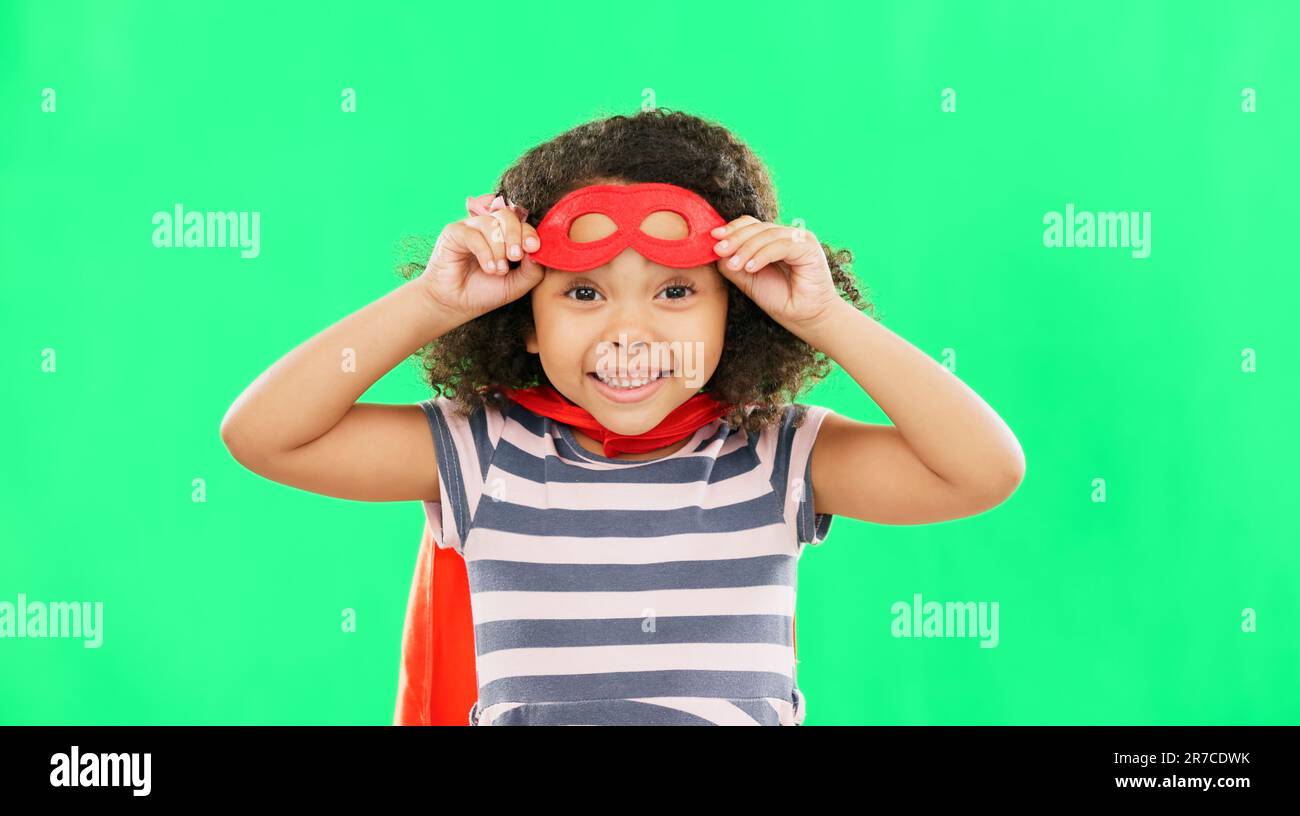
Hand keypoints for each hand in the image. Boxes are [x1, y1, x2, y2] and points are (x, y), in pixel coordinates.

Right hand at [418, 205, 544, 321]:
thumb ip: (532, 270)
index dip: (530, 233)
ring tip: (498, 270)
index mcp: (505, 237)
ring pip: (491, 223)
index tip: (534, 248)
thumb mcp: (516, 285)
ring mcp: (471, 228)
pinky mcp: (454, 232)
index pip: (522, 224)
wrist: (456, 305)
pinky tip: (487, 268)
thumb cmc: (484, 293)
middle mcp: (488, 229)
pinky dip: (485, 252)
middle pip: (508, 216)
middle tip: (515, 257)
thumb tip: (539, 252)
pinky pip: (474, 234)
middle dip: (516, 236)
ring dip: (499, 248)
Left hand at [711, 216, 842, 331]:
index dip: (732, 229)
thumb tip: (716, 249)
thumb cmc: (780, 300)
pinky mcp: (809, 248)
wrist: (806, 319)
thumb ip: (733, 263)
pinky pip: (781, 246)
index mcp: (774, 240)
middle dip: (735, 238)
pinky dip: (763, 255)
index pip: (751, 225)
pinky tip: (750, 268)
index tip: (713, 239)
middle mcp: (788, 236)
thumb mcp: (748, 280)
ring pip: (767, 234)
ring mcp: (800, 240)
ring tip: (734, 265)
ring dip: (747, 249)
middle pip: (757, 226)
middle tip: (718, 249)